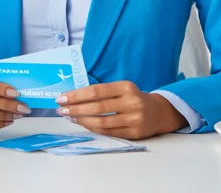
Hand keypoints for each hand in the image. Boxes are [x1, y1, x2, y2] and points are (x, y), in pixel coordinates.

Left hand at [55, 80, 187, 139]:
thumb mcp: (122, 88)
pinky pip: (109, 132)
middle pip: (97, 107)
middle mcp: (131, 102)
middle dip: (76, 109)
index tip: (62, 98)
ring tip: (70, 118)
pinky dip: (94, 129)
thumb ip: (103, 92)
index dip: (77, 95)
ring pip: (102, 122)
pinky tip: (84, 125)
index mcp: (126, 87)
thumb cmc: (134, 97)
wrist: (159, 112)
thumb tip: (75, 97)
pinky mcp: (134, 133)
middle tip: (61, 110)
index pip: (96, 91)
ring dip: (83, 120)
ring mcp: (133, 119)